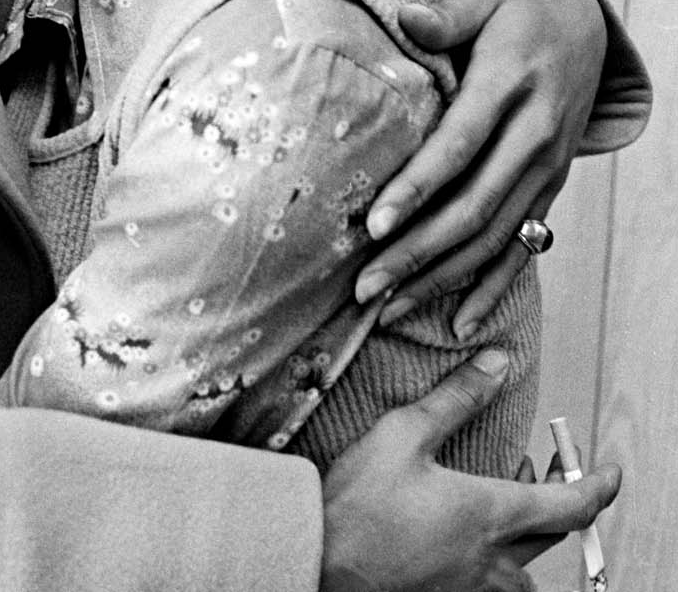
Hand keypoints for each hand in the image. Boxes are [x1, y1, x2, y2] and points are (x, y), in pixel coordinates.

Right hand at [320, 350, 619, 591]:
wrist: (320, 561)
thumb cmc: (359, 502)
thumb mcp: (405, 433)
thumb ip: (457, 398)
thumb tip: (498, 362)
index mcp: (490, 515)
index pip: (571, 505)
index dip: (599, 486)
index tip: (611, 472)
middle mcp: (491, 559)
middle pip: (552, 536)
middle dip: (559, 501)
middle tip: (544, 470)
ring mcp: (470, 587)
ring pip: (525, 573)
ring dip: (529, 539)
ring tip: (507, 506)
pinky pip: (493, 586)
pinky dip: (498, 560)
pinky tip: (468, 536)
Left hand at [354, 0, 605, 335]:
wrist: (584, 28)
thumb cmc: (519, 13)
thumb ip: (446, 16)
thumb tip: (405, 16)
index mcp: (509, 87)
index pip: (460, 146)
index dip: (418, 187)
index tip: (376, 225)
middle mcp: (533, 137)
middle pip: (473, 207)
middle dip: (418, 252)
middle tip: (365, 286)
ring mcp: (546, 170)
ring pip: (494, 239)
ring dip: (442, 279)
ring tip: (390, 310)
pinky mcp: (550, 189)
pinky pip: (522, 248)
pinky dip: (492, 289)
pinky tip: (460, 325)